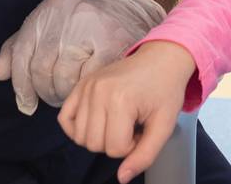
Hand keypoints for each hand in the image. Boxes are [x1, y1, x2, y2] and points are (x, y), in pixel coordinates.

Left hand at [0, 0, 166, 114]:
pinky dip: (82, 88)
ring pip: (63, 76)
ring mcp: (91, 27)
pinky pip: (87, 78)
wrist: (127, 9)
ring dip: (62, 93)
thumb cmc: (81, 24)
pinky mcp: (112, 43)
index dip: (20, 84)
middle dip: (44, 91)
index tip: (25, 103)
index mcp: (50, 8)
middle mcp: (68, 13)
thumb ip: (19, 47)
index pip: (22, 52)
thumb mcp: (47, 26)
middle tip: (51, 98)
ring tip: (66, 94)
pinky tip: (83, 87)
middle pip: (42, 67)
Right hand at [59, 40, 196, 181]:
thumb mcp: (164, 125)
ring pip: (79, 136)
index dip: (131, 146)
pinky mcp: (80, 84)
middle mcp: (98, 92)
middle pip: (94, 145)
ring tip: (118, 121)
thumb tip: (122, 178)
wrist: (161, 59)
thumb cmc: (165, 91)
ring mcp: (86, 86)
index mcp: (121, 100)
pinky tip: (96, 122)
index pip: (114, 149)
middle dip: (115, 142)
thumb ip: (145, 155)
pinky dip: (76, 128)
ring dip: (98, 136)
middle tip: (132, 125)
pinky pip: (64, 118)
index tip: (142, 129)